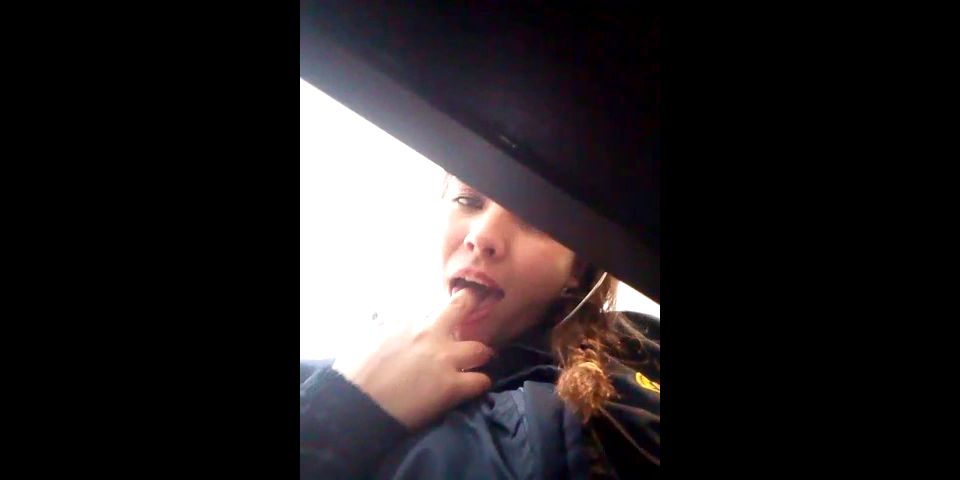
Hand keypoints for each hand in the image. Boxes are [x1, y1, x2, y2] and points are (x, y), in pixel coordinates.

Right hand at [333, 288, 494, 429]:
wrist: (356, 402)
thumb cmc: (354, 372)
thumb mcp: (365, 337)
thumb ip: (380, 325)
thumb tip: (380, 317)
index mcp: (406, 322)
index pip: (432, 306)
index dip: (444, 307)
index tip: (450, 306)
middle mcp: (429, 334)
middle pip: (461, 306)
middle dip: (471, 303)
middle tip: (478, 306)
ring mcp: (444, 359)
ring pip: (480, 350)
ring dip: (481, 356)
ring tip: (481, 361)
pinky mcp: (452, 386)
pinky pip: (481, 382)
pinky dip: (481, 384)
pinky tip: (478, 387)